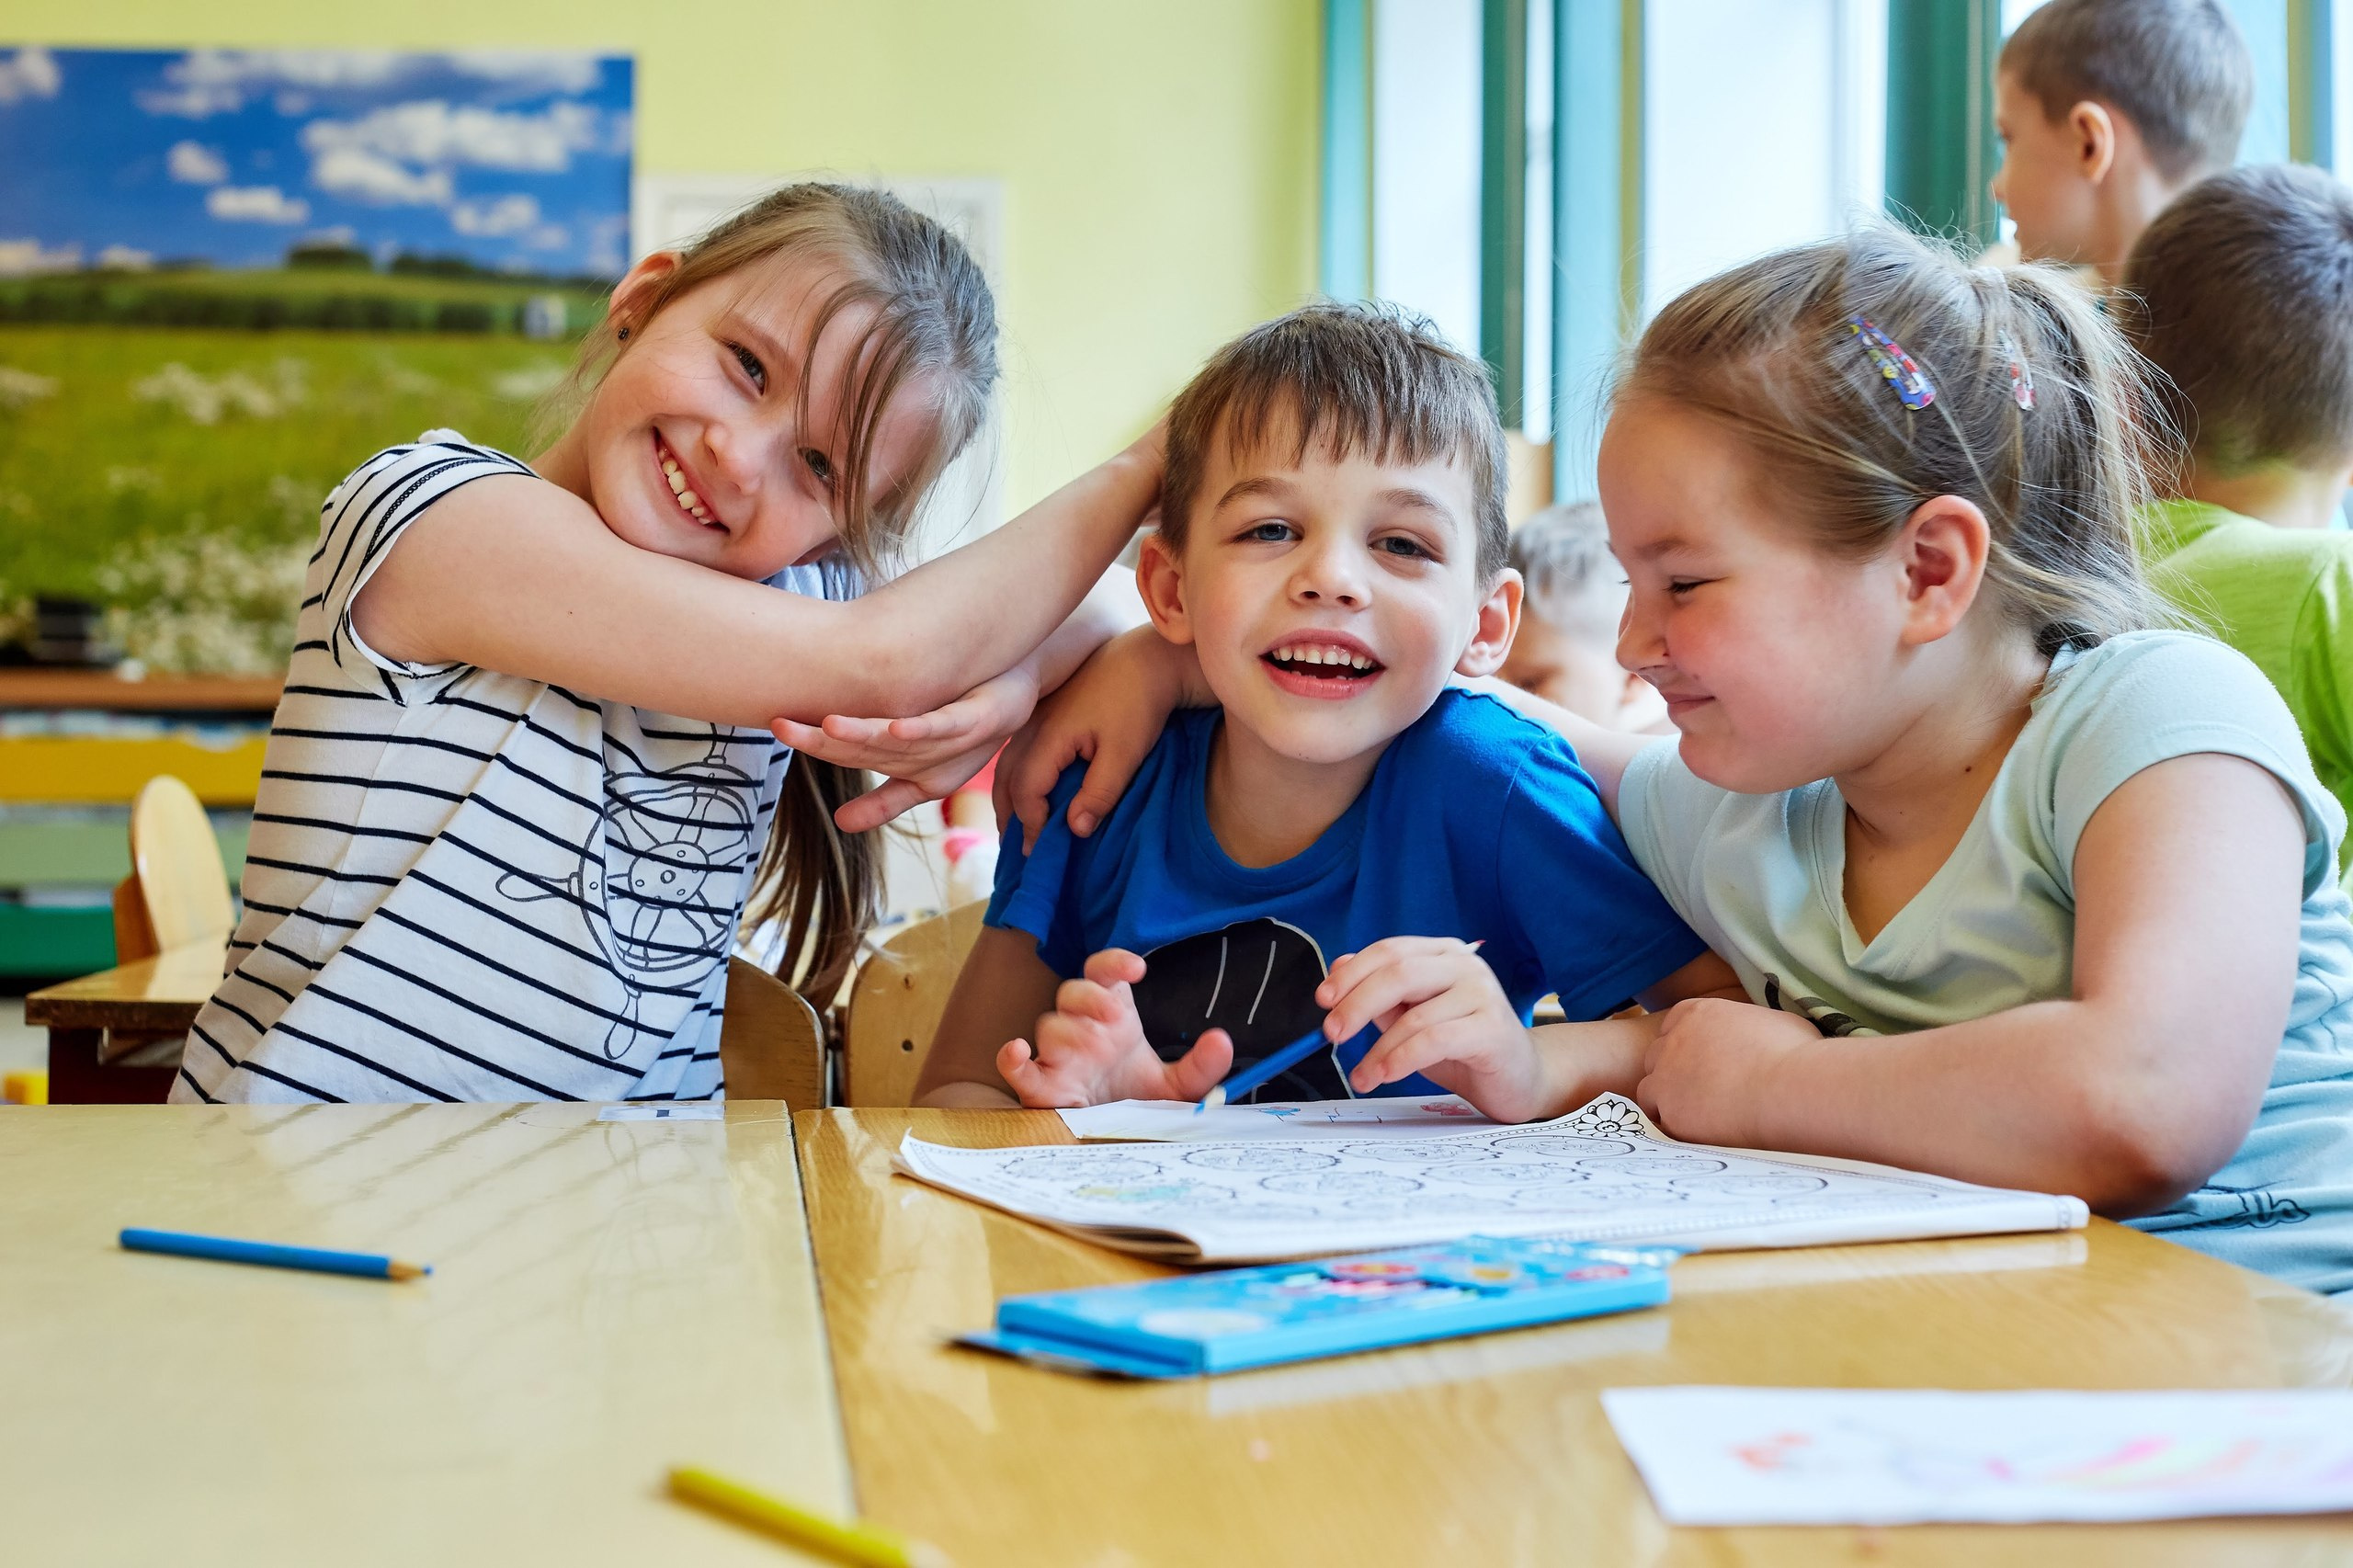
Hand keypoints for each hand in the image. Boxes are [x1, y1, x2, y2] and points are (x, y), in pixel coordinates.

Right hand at [774, 663, 1039, 832]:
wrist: (1022, 686)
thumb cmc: (970, 720)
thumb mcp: (925, 758)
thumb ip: (886, 789)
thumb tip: (840, 821)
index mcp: (908, 764)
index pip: (853, 756)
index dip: (818, 748)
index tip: (776, 727)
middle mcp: (927, 760)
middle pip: (866, 751)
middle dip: (822, 743)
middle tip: (780, 727)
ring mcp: (953, 742)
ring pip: (898, 743)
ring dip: (863, 736)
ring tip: (826, 725)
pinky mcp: (978, 722)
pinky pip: (945, 728)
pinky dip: (920, 730)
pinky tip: (895, 727)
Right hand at [994, 626, 1207, 854]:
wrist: (1145, 660)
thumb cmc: (1138, 706)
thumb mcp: (1126, 753)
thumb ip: (1100, 793)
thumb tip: (1075, 831)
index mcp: (1050, 736)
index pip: (1026, 790)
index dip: (1031, 823)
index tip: (1042, 851)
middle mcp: (1033, 726)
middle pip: (1006, 779)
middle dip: (1009, 817)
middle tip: (1017, 850)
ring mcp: (1035, 717)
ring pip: (1007, 764)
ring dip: (1008, 798)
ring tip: (1016, 828)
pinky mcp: (1044, 713)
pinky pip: (1018, 751)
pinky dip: (1016, 778)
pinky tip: (1027, 791)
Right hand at [996, 948, 1234, 1106]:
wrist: (1115, 1136)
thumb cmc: (1139, 1099)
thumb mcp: (1179, 1087)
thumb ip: (1201, 1067)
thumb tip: (1222, 1041)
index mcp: (1112, 1014)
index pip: (1103, 971)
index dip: (1114, 962)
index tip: (1137, 968)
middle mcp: (1081, 1027)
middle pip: (1071, 991)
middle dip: (1090, 999)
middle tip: (1114, 1019)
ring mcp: (1056, 1054)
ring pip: (1049, 1024)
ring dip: (1069, 1032)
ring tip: (1093, 1051)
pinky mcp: (1038, 1085)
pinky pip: (1014, 1066)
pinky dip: (1011, 1057)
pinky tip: (1018, 1050)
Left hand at [1319, 938, 1554, 1121]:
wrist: (1518, 1077)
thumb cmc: (1461, 1047)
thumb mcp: (1412, 1018)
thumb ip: (1381, 996)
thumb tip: (1338, 970)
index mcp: (1442, 953)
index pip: (1389, 951)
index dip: (1352, 974)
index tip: (1323, 1000)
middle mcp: (1465, 964)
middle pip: (1398, 972)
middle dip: (1356, 1003)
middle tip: (1332, 1033)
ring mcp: (1482, 993)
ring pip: (1413, 1014)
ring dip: (1377, 1050)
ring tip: (1362, 1076)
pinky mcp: (1492, 1028)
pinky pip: (1434, 1040)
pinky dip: (1401, 1059)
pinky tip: (1386, 1074)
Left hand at [1634, 997, 1814, 1143]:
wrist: (1787, 1089)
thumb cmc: (1794, 1054)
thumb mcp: (1773, 1021)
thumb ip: (1751, 1025)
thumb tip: (1764, 1033)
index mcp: (1697, 1013)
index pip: (1674, 1024)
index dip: (1687, 1044)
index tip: (1702, 1060)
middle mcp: (1673, 1041)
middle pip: (1657, 1056)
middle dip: (1673, 1072)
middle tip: (1700, 1092)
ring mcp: (1666, 1076)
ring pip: (1650, 1090)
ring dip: (1667, 1102)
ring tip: (1697, 1117)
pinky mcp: (1669, 1112)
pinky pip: (1660, 1122)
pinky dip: (1674, 1128)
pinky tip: (1698, 1135)